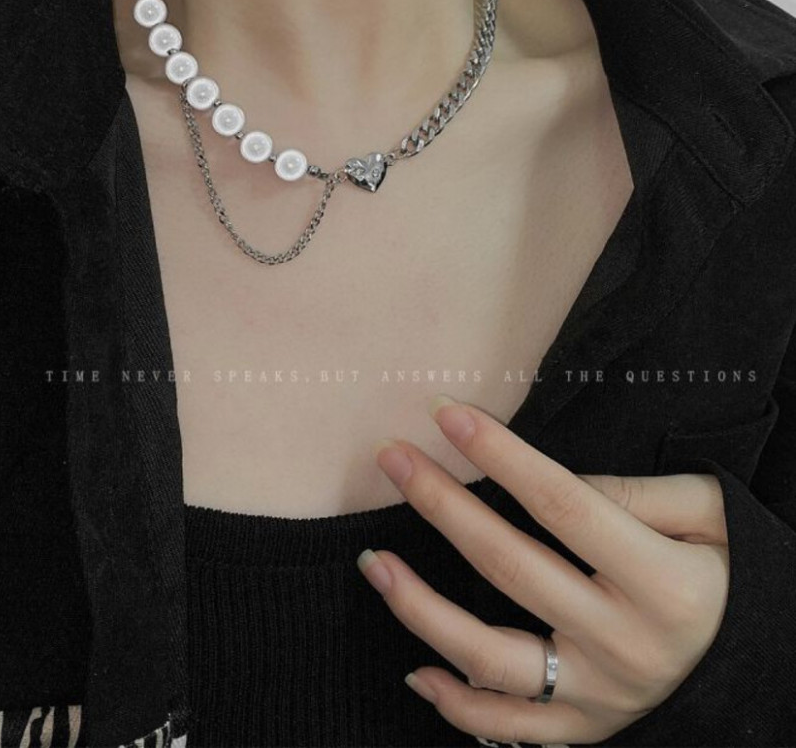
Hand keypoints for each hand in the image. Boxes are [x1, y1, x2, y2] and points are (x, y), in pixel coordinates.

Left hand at [355, 394, 729, 744]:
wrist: (765, 669)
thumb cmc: (735, 578)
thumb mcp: (714, 517)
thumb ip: (637, 492)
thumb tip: (549, 481)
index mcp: (663, 582)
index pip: (562, 504)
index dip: (500, 454)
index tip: (447, 413)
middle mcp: (626, 644)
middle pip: (510, 566)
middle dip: (442, 505)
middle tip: (393, 458)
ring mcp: (601, 696)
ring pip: (490, 657)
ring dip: (421, 607)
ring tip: (373, 561)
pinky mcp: (586, 730)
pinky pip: (511, 728)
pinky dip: (458, 706)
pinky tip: (415, 671)